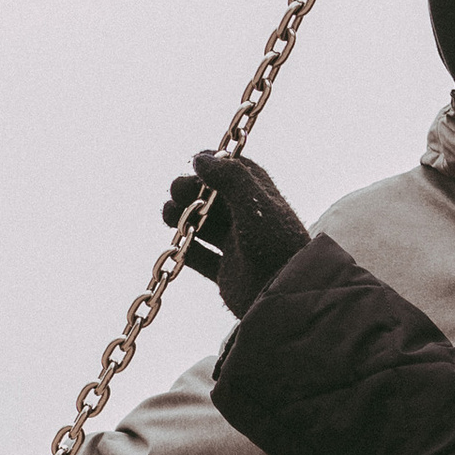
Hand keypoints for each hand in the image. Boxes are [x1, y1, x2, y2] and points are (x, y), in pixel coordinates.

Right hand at [164, 151, 311, 315]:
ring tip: (169, 214)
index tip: (194, 162)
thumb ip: (229, 178)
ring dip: (183, 218)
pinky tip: (177, 246)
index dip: (214, 164)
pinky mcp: (226, 274)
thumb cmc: (275, 245)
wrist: (285, 296)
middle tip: (175, 191)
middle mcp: (248, 222)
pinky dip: (186, 250)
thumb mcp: (254, 205)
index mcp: (261, 200)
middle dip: (190, 191)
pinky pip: (199, 258)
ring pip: (203, 227)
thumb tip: (201, 158)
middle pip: (212, 199)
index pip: (234, 172)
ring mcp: (236, 248)